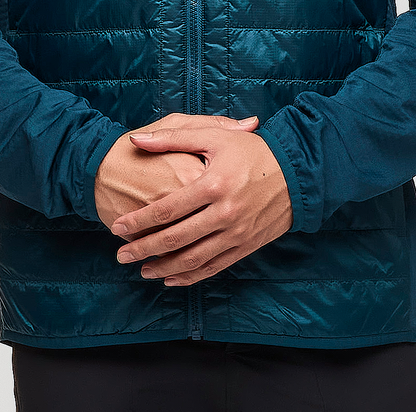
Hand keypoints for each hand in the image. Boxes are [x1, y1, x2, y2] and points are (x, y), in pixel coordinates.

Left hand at [111, 119, 292, 286]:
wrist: (297, 173)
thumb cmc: (253, 150)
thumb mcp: (214, 136)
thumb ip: (172, 138)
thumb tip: (136, 140)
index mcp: (213, 185)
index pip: (166, 209)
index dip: (139, 221)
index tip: (118, 227)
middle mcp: (224, 214)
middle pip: (175, 239)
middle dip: (144, 249)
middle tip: (121, 255)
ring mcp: (236, 234)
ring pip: (193, 260)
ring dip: (164, 268)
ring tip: (142, 270)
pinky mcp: (246, 247)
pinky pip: (213, 268)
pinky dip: (190, 277)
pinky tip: (172, 279)